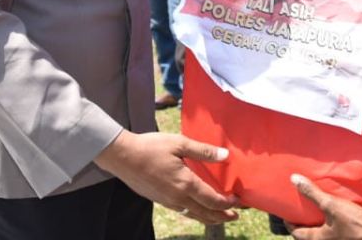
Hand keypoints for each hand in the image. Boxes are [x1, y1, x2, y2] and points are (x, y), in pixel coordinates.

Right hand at [93, 130, 237, 224]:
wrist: (122, 157)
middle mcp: (178, 198)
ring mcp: (168, 202)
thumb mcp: (179, 143)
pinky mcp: (160, 200)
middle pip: (206, 214)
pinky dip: (195, 214)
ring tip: (220, 217)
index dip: (228, 203)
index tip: (239, 201)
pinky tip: (196, 209)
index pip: (213, 200)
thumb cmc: (151, 147)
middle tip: (235, 216)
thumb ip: (203, 151)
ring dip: (209, 218)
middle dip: (223, 217)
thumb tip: (226, 155)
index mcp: (186, 184)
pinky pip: (183, 212)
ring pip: (194, 216)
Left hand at [289, 174, 361, 239]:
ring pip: (322, 235)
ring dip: (318, 225)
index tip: (286, 214)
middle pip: (309, 236)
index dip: (290, 223)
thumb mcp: (331, 205)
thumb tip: (294, 180)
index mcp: (318, 239)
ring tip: (318, 211)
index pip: (297, 234)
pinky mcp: (348, 239)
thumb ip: (312, 193)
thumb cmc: (353, 223)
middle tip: (302, 211)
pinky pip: (333, 234)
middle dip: (304, 224)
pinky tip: (335, 215)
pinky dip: (329, 226)